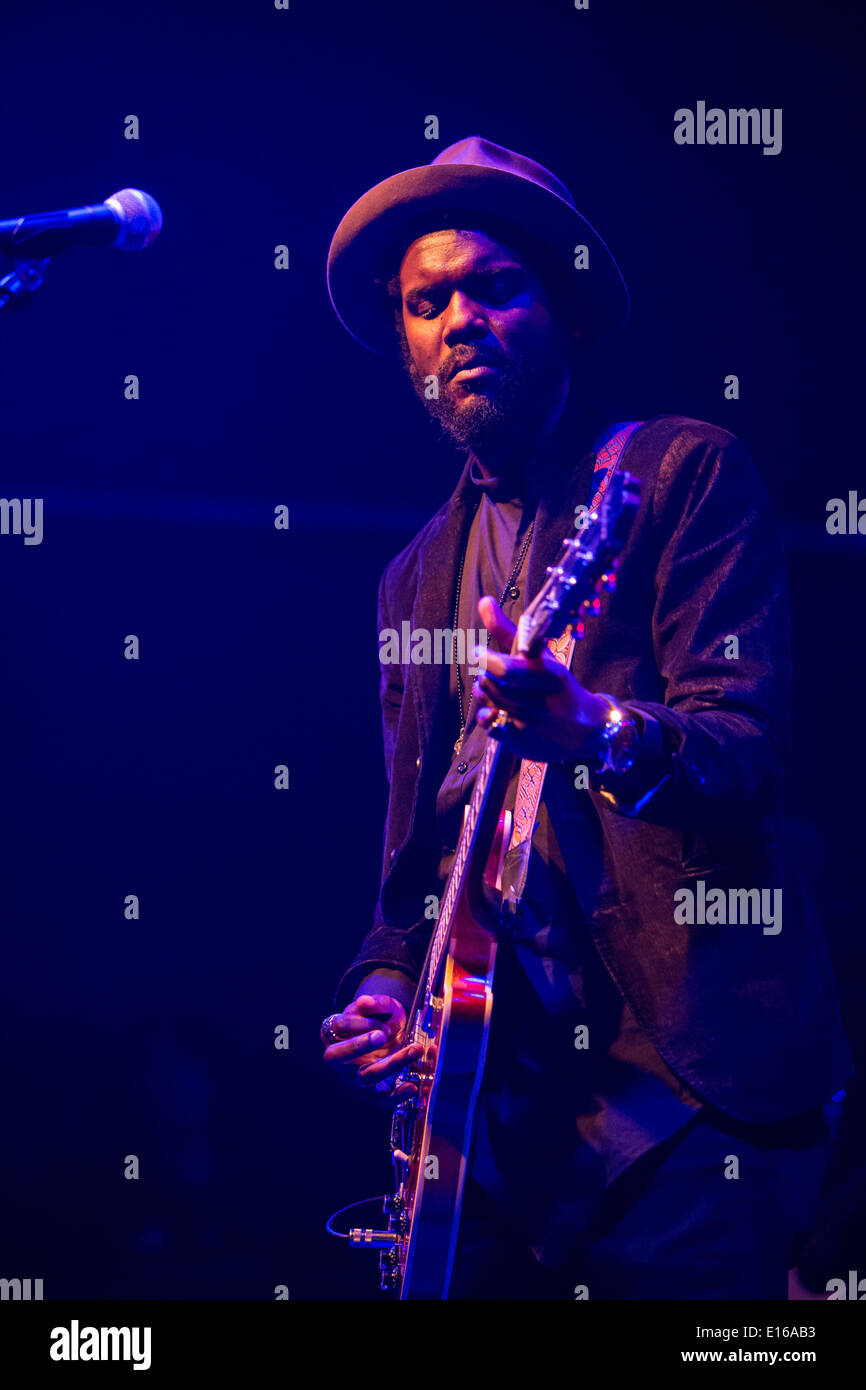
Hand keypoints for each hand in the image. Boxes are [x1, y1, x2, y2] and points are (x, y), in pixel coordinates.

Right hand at [321, 993, 422, 1090]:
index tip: (380, 1021)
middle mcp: (340, 1061)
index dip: (359, 1023)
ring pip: (366, 1077)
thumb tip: (365, 1002)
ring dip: (390, 1064)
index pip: (339, 1028)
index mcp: (335, 1034)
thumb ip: (375, 1004)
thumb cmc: (383, 1021)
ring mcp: (354, 1081)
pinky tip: (412, 1086)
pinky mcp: (373, 1097)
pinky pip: (381, 1101)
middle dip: (360, 1046)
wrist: (396, 1039)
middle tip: (383, 1034)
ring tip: (414, 1050)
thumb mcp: (382, 1007)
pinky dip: (397, 1095)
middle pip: (340, 1058)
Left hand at [472, 595, 609, 763]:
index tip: (477, 651)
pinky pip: (489, 725)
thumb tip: (484, 601)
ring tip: (495, 689)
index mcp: (550, 675)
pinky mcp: (521, 744)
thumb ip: (509, 631)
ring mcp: (530, 726)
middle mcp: (541, 702)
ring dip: (484, 693)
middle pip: (491, 685)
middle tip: (488, 673)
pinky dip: (489, 715)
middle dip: (485, 676)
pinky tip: (501, 711)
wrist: (586, 731)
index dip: (485, 659)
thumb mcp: (542, 657)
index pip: (507, 669)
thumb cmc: (558, 687)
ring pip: (487, 703)